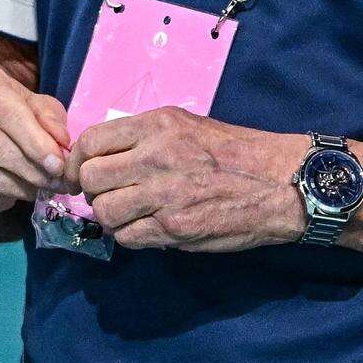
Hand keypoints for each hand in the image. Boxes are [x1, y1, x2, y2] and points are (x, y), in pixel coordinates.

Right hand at [0, 54, 66, 221]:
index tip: (57, 166)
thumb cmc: (3, 106)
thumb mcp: (30, 101)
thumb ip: (49, 118)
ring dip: (10, 188)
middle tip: (52, 185)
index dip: (34, 143)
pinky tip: (6, 199)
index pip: (7, 113)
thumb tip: (61, 143)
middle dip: (26, 170)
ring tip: (34, 192)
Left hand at [67, 110, 309, 252]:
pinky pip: (127, 237)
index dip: (79, 162)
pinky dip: (132, 236)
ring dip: (113, 217)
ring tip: (133, 215)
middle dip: (95, 191)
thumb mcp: (190, 126)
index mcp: (158, 125)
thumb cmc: (238, 152)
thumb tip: (105, 156)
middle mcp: (156, 155)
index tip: (85, 174)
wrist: (282, 182)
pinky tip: (149, 228)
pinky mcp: (174, 227)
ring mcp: (164, 194)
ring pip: (104, 212)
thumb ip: (146, 138)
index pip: (90, 141)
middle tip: (113, 196)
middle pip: (91, 178)